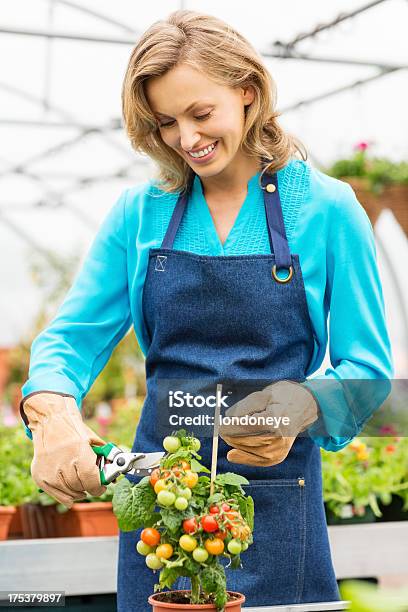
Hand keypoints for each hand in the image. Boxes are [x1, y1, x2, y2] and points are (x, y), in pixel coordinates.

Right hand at [22, 393, 106, 507]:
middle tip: (93, 483)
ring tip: (82, 484)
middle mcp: (63, 463)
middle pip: (80, 488)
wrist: (51, 421)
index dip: (99, 487)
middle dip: (89, 487)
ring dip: (79, 492)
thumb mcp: (93, 440)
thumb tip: (114, 477)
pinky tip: (73, 490)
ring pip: (69, 494)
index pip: (91, 480)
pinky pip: (57, 495)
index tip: (102, 487)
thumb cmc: (74, 430)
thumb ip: (104, 458)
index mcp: (79, 452)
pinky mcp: (40, 477)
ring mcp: (49, 472)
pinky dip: (67, 495)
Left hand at [219, 381, 318, 466]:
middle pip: (238, 439)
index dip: (225, 424)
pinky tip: (233, 452)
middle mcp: (276, 439)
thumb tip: (226, 420)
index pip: (239, 426)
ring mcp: (277, 451)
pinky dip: (241, 455)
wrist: (305, 406)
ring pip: (242, 449)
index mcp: (273, 420)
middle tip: (225, 424)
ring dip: (234, 441)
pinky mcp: (277, 458)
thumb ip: (243, 407)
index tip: (220, 420)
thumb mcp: (263, 394)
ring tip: (239, 429)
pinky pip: (252, 460)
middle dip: (228, 432)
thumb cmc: (282, 397)